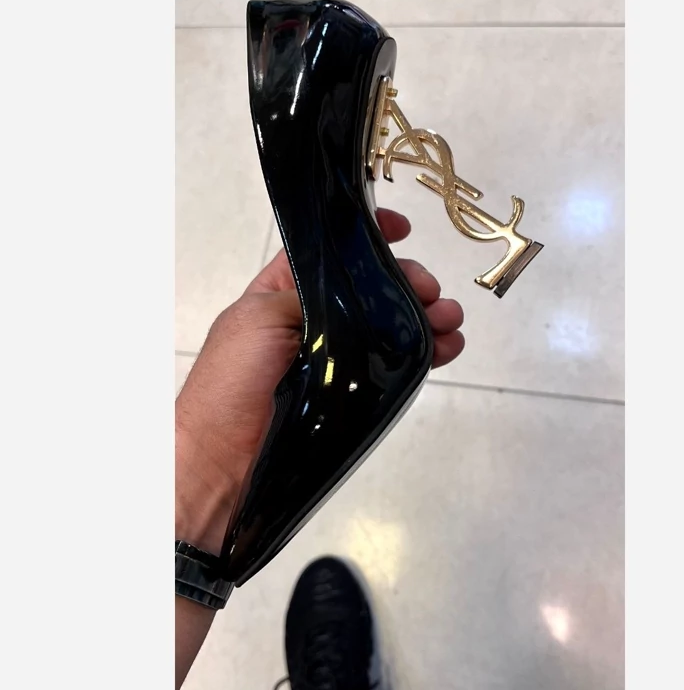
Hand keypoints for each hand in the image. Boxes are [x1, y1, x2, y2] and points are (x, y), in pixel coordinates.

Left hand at [175, 209, 464, 552]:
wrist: (227, 460)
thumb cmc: (233, 381)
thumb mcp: (261, 317)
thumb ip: (306, 292)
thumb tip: (352, 284)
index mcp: (284, 294)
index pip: (331, 256)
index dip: (365, 238)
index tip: (401, 230)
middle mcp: (315, 321)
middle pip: (371, 290)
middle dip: (407, 281)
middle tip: (431, 290)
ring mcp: (338, 358)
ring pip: (391, 327)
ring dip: (426, 317)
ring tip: (450, 319)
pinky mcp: (355, 393)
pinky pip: (396, 367)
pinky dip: (426, 354)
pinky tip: (447, 346)